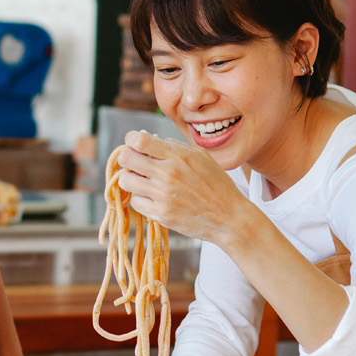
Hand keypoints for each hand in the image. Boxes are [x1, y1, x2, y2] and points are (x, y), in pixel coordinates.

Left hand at [115, 130, 252, 246]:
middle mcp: (168, 174)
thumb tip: (147, 138)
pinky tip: (152, 197)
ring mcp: (163, 195)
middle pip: (126, 158)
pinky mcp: (161, 214)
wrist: (229, 217)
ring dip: (131, 178)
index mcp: (178, 156)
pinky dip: (140, 198)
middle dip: (126, 157)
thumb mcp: (201, 156)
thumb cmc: (216, 184)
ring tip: (142, 180)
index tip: (133, 142)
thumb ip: (174, 146)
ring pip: (126, 180)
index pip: (139, 140)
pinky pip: (135, 202)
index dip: (131, 139)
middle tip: (134, 162)